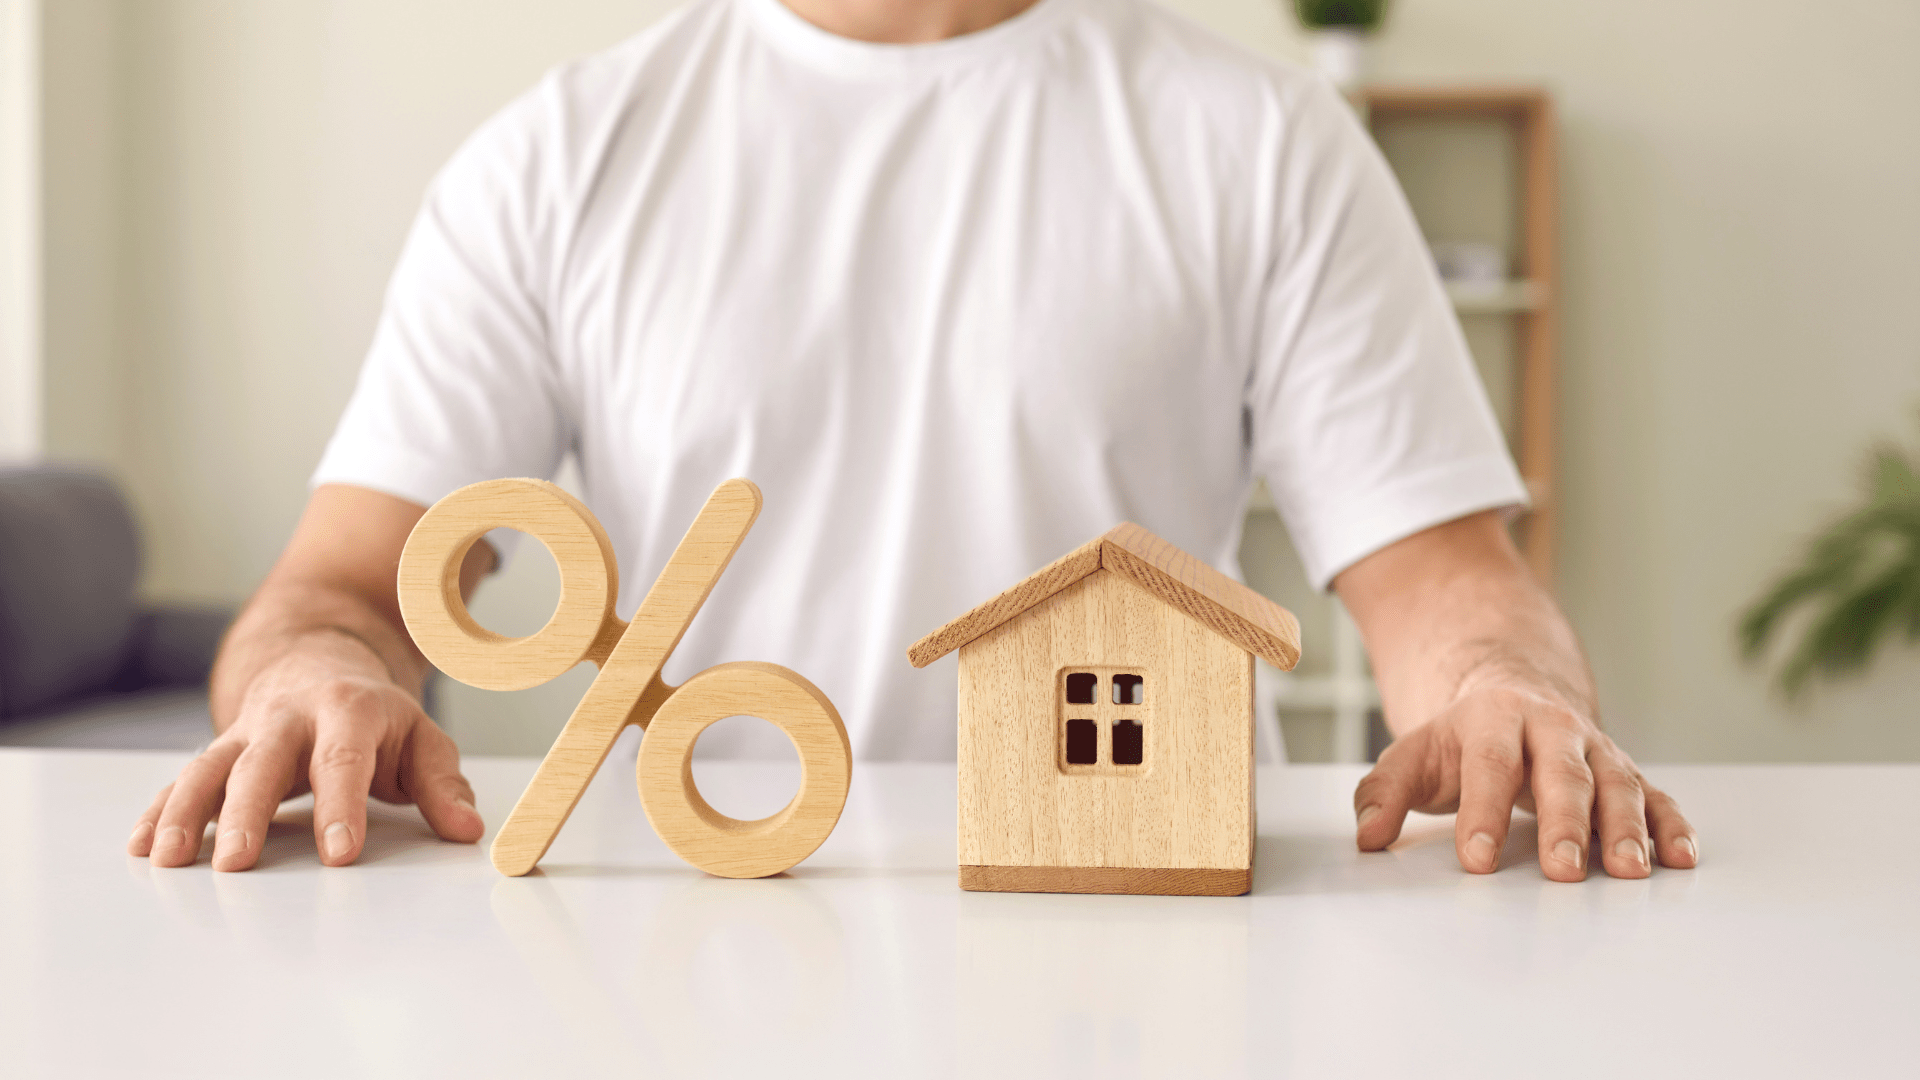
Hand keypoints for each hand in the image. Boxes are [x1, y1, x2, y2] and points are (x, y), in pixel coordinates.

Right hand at [127, 631, 483, 869]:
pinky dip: (160, 810)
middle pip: (263, 764)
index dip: (341, 807)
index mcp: (347, 711)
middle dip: (247, 813)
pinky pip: (183, 780)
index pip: (343, 761)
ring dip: (185, 813)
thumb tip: (468, 831)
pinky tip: (142, 845)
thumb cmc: (376, 716)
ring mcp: (247, 734)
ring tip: (169, 859)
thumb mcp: (421, 739)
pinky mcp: (220, 751)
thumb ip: (443, 785)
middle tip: (237, 863)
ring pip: (209, 768)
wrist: (318, 660)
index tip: (340, 855)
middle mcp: (290, 718)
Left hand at [1351, 678, 1698, 880]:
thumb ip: (1384, 794)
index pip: (1490, 763)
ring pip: (1617, 784)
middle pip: (1562, 773)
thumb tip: (1367, 836)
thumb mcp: (1413, 756)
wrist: (1512, 693)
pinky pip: (1655, 796)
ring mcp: (1595, 749)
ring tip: (1628, 871)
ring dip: (1625, 828)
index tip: (1475, 859)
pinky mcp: (1626, 772)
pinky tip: (1679, 858)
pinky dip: (1670, 825)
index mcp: (1494, 717)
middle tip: (1562, 870)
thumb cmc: (1461, 740)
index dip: (1483, 810)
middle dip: (1564, 822)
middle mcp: (1552, 728)